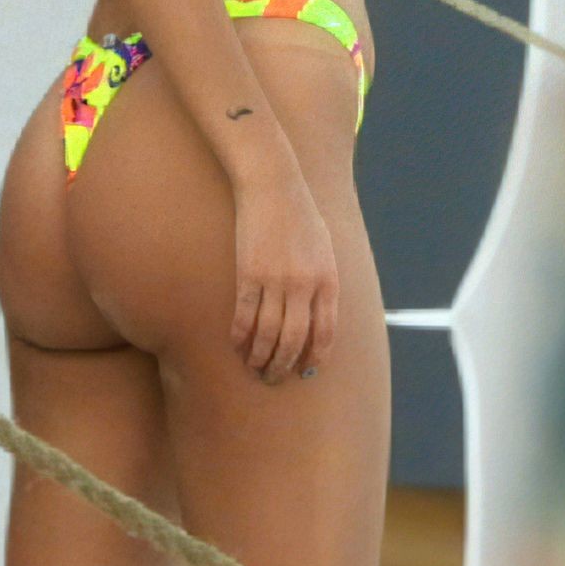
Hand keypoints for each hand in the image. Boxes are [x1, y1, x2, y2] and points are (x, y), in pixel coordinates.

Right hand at [230, 173, 338, 382]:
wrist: (273, 186)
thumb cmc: (300, 215)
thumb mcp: (325, 248)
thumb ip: (324, 281)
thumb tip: (318, 316)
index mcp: (328, 280)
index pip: (325, 332)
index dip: (314, 357)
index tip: (304, 372)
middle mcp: (305, 285)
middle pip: (295, 339)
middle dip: (284, 365)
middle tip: (273, 379)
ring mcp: (276, 281)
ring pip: (268, 333)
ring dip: (260, 356)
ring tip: (254, 368)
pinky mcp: (249, 274)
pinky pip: (245, 315)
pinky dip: (240, 335)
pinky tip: (236, 345)